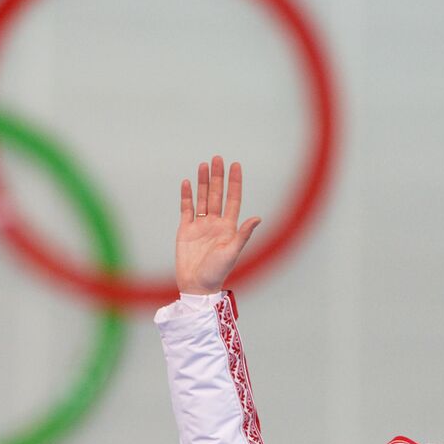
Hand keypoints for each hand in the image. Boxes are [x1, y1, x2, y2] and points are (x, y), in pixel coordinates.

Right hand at [175, 155, 260, 294]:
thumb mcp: (232, 252)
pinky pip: (187, 209)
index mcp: (229, 227)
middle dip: (217, 177)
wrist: (197, 286)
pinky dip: (187, 196)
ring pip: (202, 199)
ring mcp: (200, 226)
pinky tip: (188, 183)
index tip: (236, 165)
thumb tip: (258, 218)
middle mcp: (215, 223)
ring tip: (204, 165)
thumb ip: (243, 235)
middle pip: (217, 195)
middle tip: (218, 158)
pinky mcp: (186, 230)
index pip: (233, 199)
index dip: (235, 183)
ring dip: (203, 182)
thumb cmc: (217, 272)